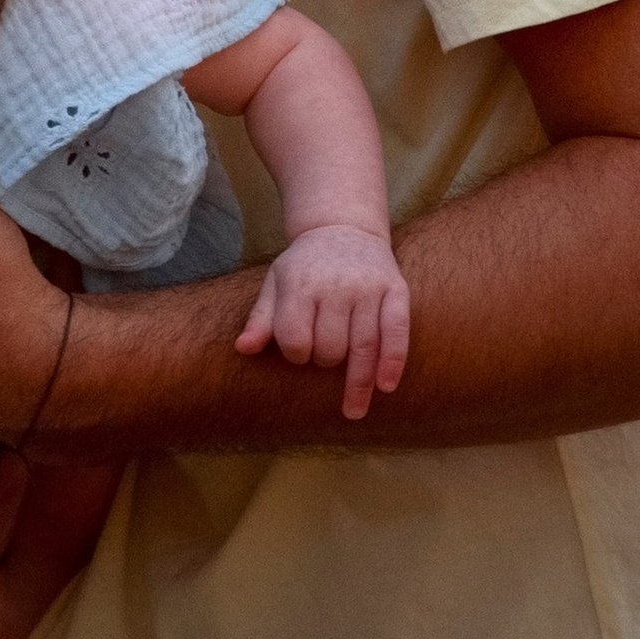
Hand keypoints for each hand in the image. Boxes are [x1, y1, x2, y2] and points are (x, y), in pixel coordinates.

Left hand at [235, 224, 410, 422]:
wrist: (344, 227)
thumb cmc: (305, 265)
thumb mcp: (276, 283)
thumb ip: (261, 318)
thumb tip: (242, 349)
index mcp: (301, 283)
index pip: (295, 338)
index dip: (295, 354)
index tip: (299, 352)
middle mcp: (336, 285)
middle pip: (331, 347)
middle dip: (325, 361)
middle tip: (326, 357)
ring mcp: (368, 287)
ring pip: (364, 346)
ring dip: (358, 383)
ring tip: (353, 411)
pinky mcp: (396, 289)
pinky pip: (397, 332)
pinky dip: (392, 362)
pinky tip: (385, 387)